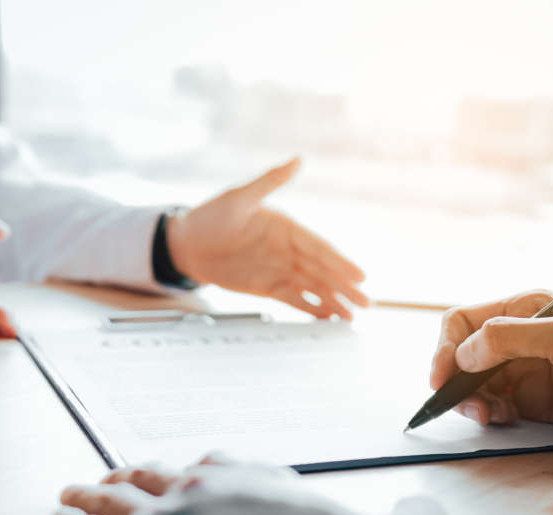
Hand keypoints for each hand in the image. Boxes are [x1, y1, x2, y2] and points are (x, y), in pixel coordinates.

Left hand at [53, 457, 446, 514]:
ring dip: (92, 496)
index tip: (188, 471)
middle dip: (133, 479)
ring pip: (118, 503)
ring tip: (72, 493)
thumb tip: (430, 507)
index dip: (202, 471)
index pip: (226, 467)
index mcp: (269, 489)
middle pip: (162, 479)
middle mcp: (213, 497)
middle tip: (109, 477)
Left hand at [166, 158, 368, 318]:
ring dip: (334, 301)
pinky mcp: (269, 286)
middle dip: (345, 287)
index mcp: (287, 228)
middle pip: (322, 271)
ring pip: (313, 288)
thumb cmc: (210, 216)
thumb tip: (298, 159)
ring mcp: (281, 269)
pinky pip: (295, 299)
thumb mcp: (239, 197)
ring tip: (352, 316)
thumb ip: (270, 180)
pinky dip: (312, 309)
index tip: (358, 276)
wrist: (186, 244)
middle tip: (367, 302)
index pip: (319, 248)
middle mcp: (289, 249)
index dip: (340, 263)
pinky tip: (329, 317)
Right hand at [430, 290, 552, 449]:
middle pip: (462, 354)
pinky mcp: (536, 402)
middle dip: (454, 379)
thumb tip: (464, 353)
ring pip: (474, 383)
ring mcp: (527, 371)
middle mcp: (522, 337)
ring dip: (470, 400)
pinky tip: (503, 421)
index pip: (464, 321)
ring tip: (487, 417)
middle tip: (466, 407)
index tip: (442, 378)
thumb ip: (512, 338)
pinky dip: (489, 415)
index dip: (445, 347)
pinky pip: (495, 406)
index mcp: (527, 309)